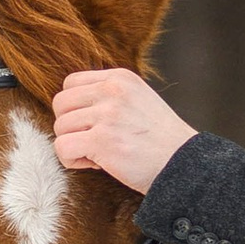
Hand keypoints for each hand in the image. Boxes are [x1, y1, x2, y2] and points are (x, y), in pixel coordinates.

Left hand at [52, 67, 196, 192]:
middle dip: (70, 126)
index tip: (92, 125)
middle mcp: (112, 91)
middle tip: (91, 142)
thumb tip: (72, 108)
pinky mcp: (101, 140)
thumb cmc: (161, 141)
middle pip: (60, 103)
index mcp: (120, 79)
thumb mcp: (139, 101)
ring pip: (60, 127)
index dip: (75, 108)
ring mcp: (106, 115)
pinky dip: (71, 160)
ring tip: (98, 155)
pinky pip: (62, 147)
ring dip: (74, 145)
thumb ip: (110, 97)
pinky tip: (93, 164)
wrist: (184, 165)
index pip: (71, 83)